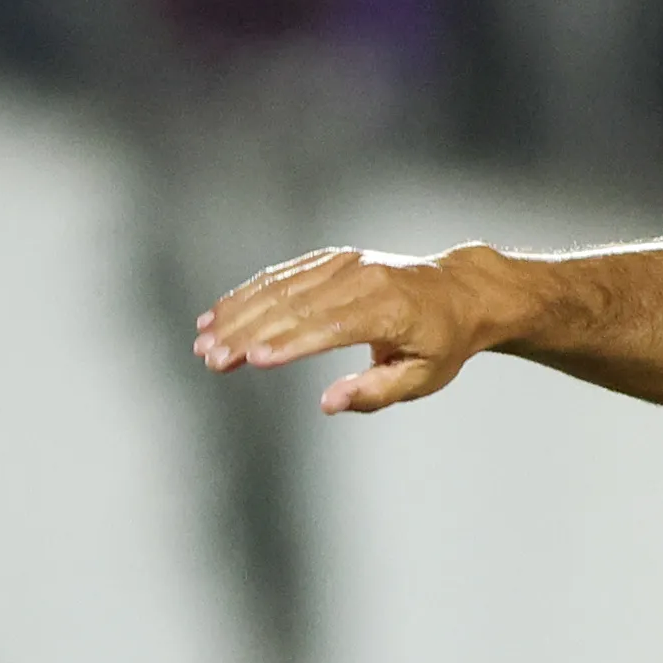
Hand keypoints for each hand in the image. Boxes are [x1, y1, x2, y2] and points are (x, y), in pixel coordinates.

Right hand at [195, 245, 516, 413]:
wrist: (459, 291)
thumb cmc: (442, 343)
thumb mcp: (423, 377)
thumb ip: (376, 392)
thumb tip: (328, 403)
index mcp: (390, 310)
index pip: (331, 326)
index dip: (290, 343)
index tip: (252, 359)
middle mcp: (363, 279)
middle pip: (296, 305)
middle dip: (249, 332)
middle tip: (211, 358)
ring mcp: (345, 264)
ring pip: (281, 287)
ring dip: (238, 313)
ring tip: (203, 341)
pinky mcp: (331, 259)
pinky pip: (282, 275)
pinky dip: (247, 293)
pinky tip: (218, 313)